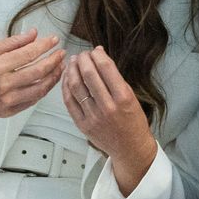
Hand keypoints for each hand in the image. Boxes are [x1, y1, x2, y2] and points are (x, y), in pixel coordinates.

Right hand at [0, 30, 65, 127]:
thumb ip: (13, 42)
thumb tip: (34, 34)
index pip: (29, 53)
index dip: (45, 46)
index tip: (54, 40)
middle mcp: (3, 84)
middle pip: (38, 71)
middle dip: (54, 61)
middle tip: (61, 53)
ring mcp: (6, 100)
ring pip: (39, 89)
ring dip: (53, 77)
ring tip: (59, 67)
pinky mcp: (7, 111)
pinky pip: (32, 101)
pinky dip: (42, 90)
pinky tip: (47, 81)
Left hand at [62, 46, 157, 193]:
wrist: (130, 148)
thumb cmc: (133, 122)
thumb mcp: (131, 97)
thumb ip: (115, 79)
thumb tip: (100, 56)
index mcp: (123, 98)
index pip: (106, 68)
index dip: (97, 55)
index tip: (95, 51)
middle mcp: (108, 107)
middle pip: (89, 74)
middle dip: (83, 59)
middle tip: (82, 54)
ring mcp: (94, 117)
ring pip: (76, 86)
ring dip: (72, 70)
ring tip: (73, 62)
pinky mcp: (83, 125)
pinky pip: (70, 102)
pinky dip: (66, 86)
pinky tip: (67, 78)